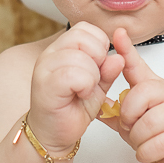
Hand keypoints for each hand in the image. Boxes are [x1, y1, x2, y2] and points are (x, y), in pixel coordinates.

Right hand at [29, 23, 124, 153]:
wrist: (53, 134)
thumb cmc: (72, 108)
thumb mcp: (97, 85)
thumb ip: (108, 70)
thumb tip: (118, 57)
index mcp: (61, 49)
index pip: (85, 28)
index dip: (99, 45)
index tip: (98, 65)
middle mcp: (50, 54)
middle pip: (82, 38)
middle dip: (97, 58)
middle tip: (93, 79)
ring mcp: (44, 68)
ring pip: (79, 57)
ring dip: (92, 76)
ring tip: (85, 89)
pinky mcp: (45, 85)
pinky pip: (74, 74)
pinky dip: (85, 86)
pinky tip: (80, 94)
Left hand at [104, 28, 163, 162]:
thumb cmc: (158, 134)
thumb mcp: (134, 120)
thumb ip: (116, 110)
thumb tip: (94, 101)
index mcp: (155, 87)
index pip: (139, 66)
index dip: (127, 50)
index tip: (117, 32)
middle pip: (138, 97)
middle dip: (129, 117)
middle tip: (132, 127)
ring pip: (146, 124)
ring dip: (138, 139)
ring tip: (143, 141)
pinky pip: (154, 145)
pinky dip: (146, 153)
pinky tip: (150, 152)